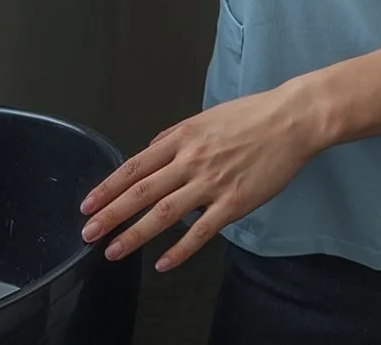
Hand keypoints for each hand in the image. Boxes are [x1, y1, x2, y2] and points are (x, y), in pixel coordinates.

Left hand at [79, 82, 328, 271]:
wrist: (293, 120)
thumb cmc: (252, 116)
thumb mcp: (205, 117)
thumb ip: (175, 137)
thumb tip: (149, 151)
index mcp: (182, 139)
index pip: (135, 167)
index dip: (108, 187)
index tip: (88, 204)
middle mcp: (191, 161)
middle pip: (142, 192)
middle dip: (111, 214)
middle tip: (87, 233)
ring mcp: (212, 183)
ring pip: (164, 213)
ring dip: (135, 234)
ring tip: (112, 251)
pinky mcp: (234, 202)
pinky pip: (201, 231)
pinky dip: (180, 250)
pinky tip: (163, 263)